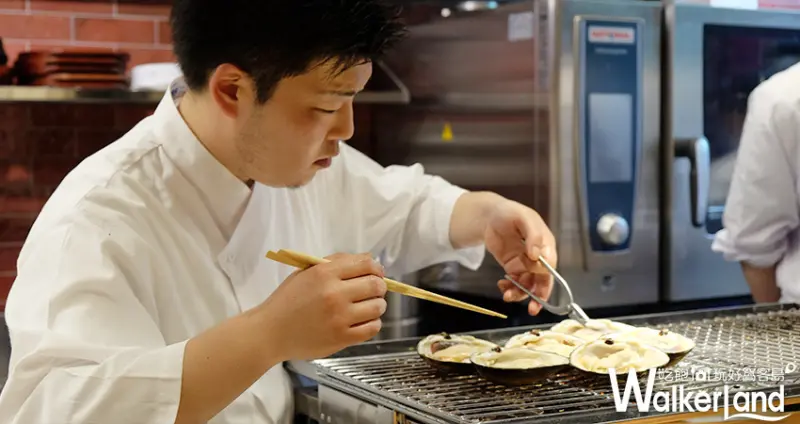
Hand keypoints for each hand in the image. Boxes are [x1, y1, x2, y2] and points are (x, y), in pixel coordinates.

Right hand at [259, 253, 387, 360]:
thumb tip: (369, 258)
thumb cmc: (288, 300)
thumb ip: (337, 262)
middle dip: (379, 286)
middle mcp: (334, 294)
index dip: (376, 268)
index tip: (376, 273)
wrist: (270, 332)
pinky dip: (373, 323)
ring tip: (369, 307)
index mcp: (325, 273)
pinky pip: (372, 328)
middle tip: (374, 290)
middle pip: (375, 285)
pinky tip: (364, 321)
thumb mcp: (307, 273)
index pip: (365, 264)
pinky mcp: (342, 338)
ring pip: (377, 307)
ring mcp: (339, 317)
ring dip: (378, 305)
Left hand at [484, 200, 556, 314]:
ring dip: (520, 294)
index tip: (537, 286)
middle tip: (532, 308)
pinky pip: (515, 283)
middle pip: (543, 280)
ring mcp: (526, 264)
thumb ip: (533, 235)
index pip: (550, 265)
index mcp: (546, 244)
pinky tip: (502, 286)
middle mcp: (539, 257)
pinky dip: (510, 288)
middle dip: (538, 295)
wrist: (490, 216)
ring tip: (507, 296)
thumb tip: (537, 254)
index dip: (544, 276)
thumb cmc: (510, 213)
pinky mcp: (513, 268)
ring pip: (528, 285)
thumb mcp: (523, 218)